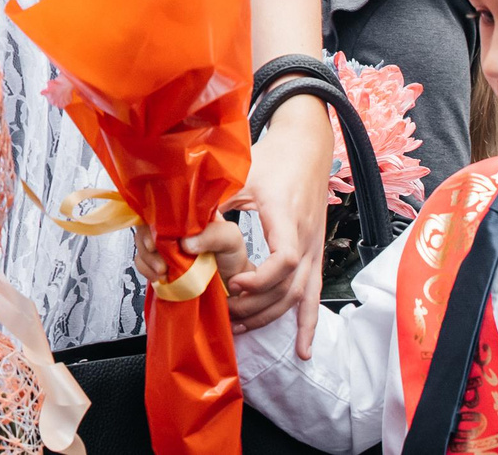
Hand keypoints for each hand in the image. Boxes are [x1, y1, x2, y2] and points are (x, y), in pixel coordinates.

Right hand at [135, 221, 251, 296]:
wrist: (232, 285)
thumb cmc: (232, 257)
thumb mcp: (231, 239)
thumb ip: (214, 236)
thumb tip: (186, 242)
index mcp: (188, 214)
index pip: (163, 206)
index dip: (154, 217)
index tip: (155, 232)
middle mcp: (173, 227)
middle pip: (147, 224)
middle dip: (146, 239)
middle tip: (154, 251)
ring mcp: (165, 246)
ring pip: (142, 243)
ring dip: (146, 257)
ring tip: (161, 270)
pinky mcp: (160, 262)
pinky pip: (143, 262)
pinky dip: (146, 269)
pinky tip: (158, 276)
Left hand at [229, 95, 330, 355]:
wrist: (306, 148)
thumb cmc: (273, 159)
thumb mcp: (243, 174)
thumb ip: (217, 199)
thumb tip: (182, 219)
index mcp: (287, 218)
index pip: (283, 259)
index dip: (259, 278)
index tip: (232, 284)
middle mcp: (306, 239)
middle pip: (288, 287)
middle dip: (256, 306)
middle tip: (224, 313)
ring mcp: (314, 250)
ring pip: (298, 296)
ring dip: (270, 316)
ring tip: (241, 329)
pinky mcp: (315, 256)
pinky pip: (313, 296)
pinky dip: (307, 324)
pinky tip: (303, 350)